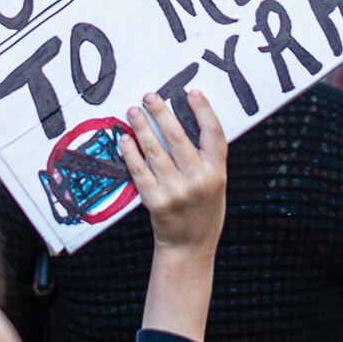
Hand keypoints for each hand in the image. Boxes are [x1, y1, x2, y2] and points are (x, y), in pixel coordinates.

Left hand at [120, 89, 228, 257]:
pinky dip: (131, 152)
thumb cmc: (203, 213)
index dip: (203, 111)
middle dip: (162, 113)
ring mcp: (176, 191)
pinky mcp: (155, 201)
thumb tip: (188, 122)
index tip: (191, 93)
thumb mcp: (216, 184)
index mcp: (217, 173)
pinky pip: (140, 171)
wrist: (190, 248)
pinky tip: (125, 139)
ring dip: (143, 128)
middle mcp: (198, 180)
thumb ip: (206, 159)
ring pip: (156, 151)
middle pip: (178, 137)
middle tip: (150, 96)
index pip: (213, 133)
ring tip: (134, 112)